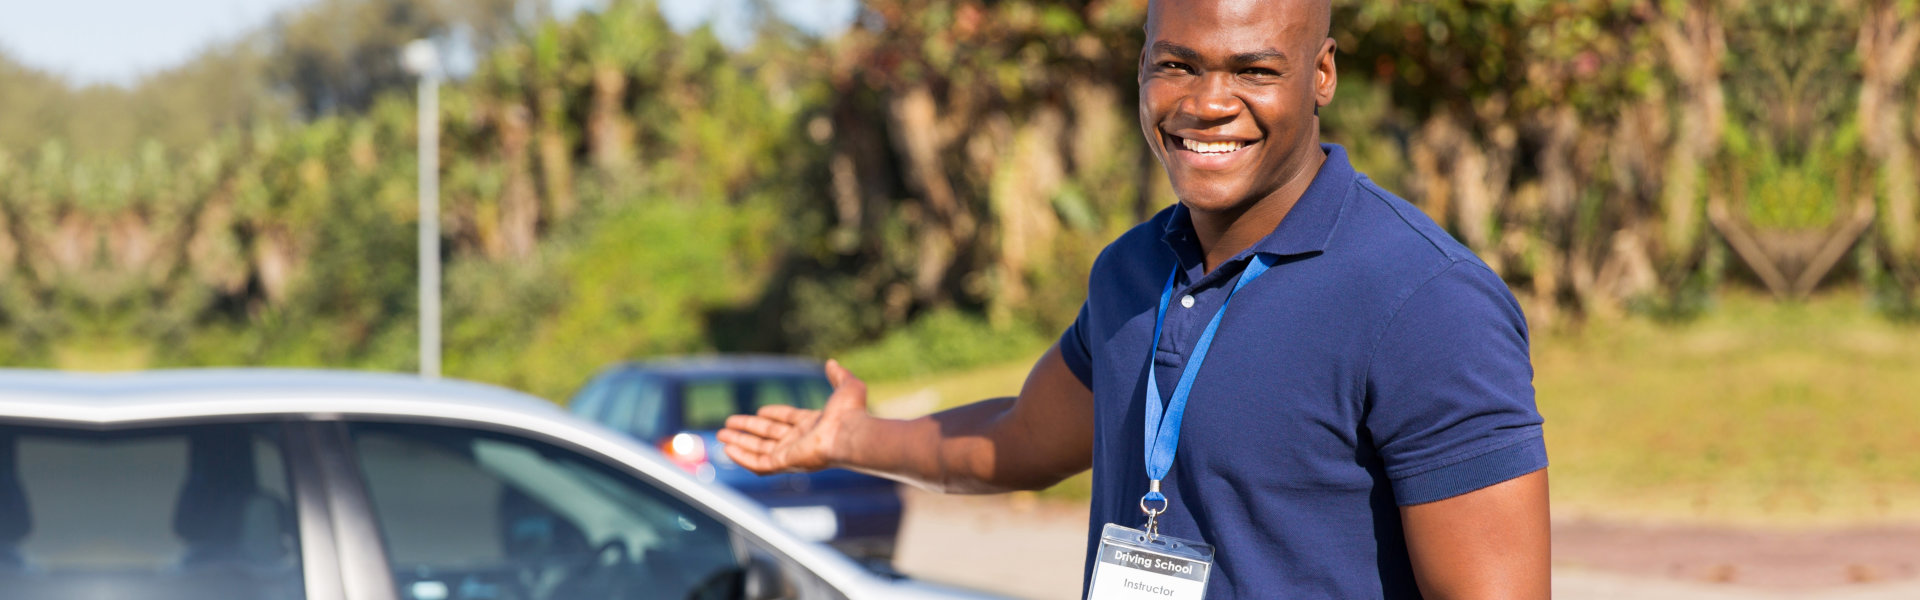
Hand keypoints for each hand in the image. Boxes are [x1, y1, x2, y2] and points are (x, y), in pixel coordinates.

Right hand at [718, 359, 870, 473]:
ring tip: (721, 435)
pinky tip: (728, 449)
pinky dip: (742, 457)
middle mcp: (801, 440)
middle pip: (768, 435)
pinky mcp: (784, 463)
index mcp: (813, 424)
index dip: (773, 415)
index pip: (788, 420)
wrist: (850, 434)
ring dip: (740, 442)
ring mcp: (792, 453)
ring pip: (759, 449)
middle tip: (728, 424)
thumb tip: (832, 363)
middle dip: (748, 429)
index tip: (759, 410)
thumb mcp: (846, 386)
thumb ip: (838, 375)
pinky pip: (758, 463)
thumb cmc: (851, 413)